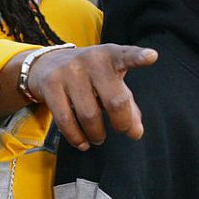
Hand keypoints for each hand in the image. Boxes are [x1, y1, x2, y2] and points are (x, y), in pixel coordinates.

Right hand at [24, 43, 157, 149]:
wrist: (47, 64)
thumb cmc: (89, 76)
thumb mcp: (111, 82)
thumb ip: (127, 105)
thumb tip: (136, 133)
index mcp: (110, 55)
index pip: (126, 56)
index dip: (138, 57)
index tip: (152, 57)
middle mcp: (90, 60)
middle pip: (114, 101)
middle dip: (121, 123)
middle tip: (120, 130)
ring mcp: (68, 71)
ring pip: (89, 115)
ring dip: (97, 134)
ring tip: (98, 137)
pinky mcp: (50, 85)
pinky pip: (66, 120)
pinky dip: (76, 137)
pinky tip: (82, 143)